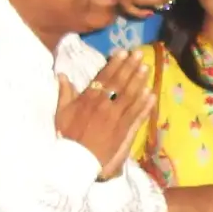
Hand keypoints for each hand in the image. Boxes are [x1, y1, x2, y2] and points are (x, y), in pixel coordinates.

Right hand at [56, 51, 156, 178]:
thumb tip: (61, 75)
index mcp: (89, 99)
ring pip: (131, 96)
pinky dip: (144, 104)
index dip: (115, 63)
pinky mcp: (124, 130)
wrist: (76, 160)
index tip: (123, 52)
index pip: (105, 77)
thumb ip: (64, 93)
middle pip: (121, 83)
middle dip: (130, 67)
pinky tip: (151, 94)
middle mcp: (105, 105)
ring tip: (146, 68)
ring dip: (140, 81)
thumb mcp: (61, 113)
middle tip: (139, 54)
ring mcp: (116, 117)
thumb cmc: (67, 136)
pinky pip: (136, 114)